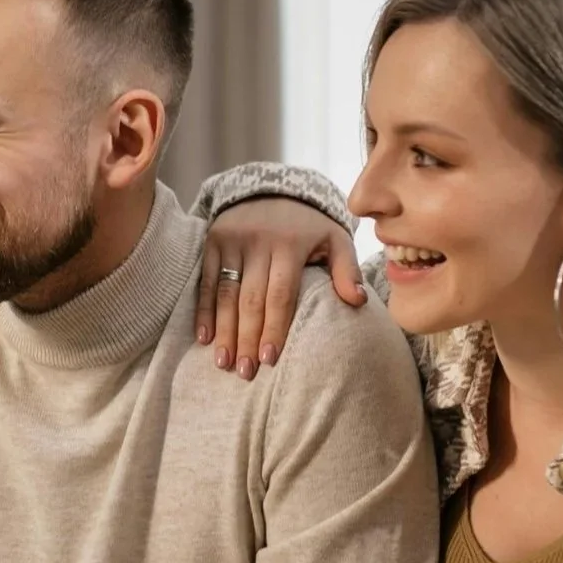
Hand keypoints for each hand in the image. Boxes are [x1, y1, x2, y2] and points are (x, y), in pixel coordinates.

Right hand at [194, 196, 364, 377]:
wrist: (272, 189)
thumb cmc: (309, 225)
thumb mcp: (335, 238)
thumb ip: (347, 269)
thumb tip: (357, 302)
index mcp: (290, 244)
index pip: (280, 294)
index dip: (274, 327)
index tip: (270, 359)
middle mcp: (258, 242)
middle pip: (251, 299)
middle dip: (248, 338)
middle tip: (246, 372)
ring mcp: (232, 242)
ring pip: (226, 294)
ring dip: (224, 331)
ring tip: (224, 363)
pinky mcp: (213, 242)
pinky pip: (206, 282)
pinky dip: (204, 311)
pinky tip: (204, 338)